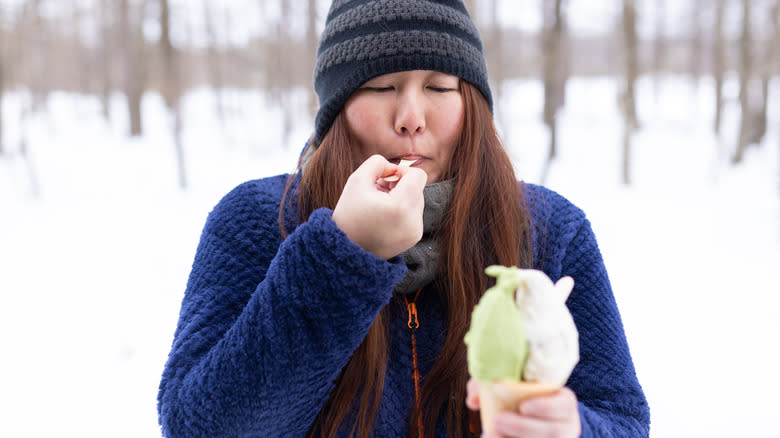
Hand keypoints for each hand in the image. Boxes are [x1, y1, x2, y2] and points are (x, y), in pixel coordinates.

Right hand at [332, 154, 426, 258]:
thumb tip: (394, 167)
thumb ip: (377, 163)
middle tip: (378, 190)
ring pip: (416, 201)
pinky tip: (383, 215)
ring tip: (379, 204)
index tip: (386, 178)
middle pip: (417, 188)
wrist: (345, 249)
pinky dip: (402, 211)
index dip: (402, 171)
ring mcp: (415, 231)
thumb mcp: (357, 180)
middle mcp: (413, 220)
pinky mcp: (413, 238)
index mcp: (401, 206)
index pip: (418, 175)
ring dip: (401, 197)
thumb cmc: (349, 213)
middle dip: (399, 185)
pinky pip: (414, 215)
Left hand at [466, 378, 580, 437]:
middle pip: (553, 431)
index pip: (564, 404)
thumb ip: (491, 387)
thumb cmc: (525, 400)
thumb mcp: (514, 388)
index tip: (523, 406)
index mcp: (563, 402)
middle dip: (523, 427)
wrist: (537, 421)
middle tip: (498, 420)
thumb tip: (473, 399)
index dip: (546, 406)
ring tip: (489, 436)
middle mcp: (567, 425)